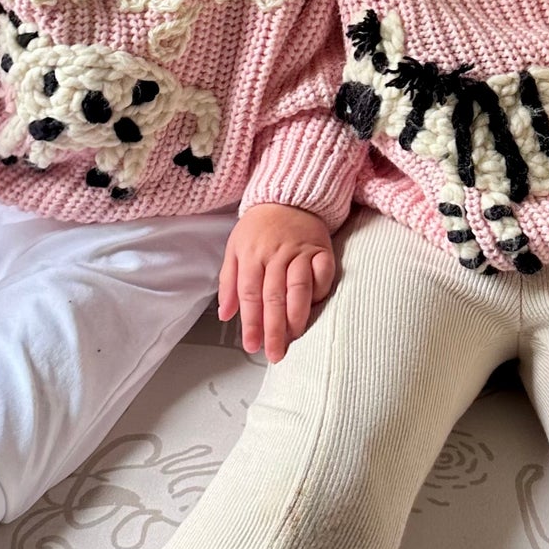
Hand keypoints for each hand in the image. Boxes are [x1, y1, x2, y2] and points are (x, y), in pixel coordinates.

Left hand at [218, 204, 335, 364]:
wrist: (287, 196)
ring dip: (297, 316)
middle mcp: (276, 254)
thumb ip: (228, 282)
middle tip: (274, 353)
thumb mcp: (234, 248)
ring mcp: (301, 251)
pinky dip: (320, 293)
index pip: (250, 295)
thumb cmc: (259, 227)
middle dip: (274, 329)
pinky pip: (323, 275)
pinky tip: (315, 309)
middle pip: (274, 297)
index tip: (251, 345)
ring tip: (294, 337)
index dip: (251, 323)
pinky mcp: (321, 249)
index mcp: (251, 255)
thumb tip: (224, 314)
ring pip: (299, 288)